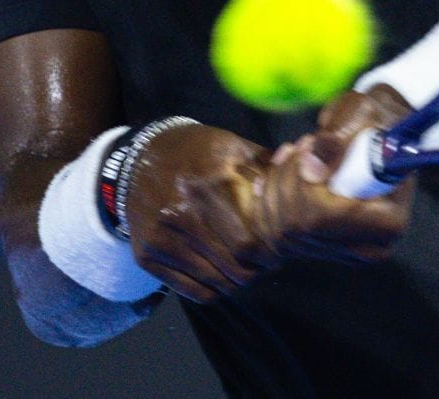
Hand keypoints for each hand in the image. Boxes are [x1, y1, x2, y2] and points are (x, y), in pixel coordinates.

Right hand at [122, 124, 280, 302]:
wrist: (136, 160)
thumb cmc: (194, 152)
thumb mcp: (231, 146)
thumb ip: (267, 169)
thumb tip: (303, 186)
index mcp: (212, 181)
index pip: (252, 241)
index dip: (273, 251)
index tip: (281, 249)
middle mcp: (184, 212)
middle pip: (237, 267)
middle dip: (259, 268)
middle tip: (267, 261)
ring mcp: (162, 237)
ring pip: (218, 283)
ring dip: (239, 281)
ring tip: (247, 267)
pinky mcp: (147, 256)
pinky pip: (195, 291)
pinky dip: (215, 289)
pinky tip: (223, 274)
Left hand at [254, 84, 415, 263]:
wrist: (372, 131)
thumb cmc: (373, 119)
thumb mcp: (361, 115)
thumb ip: (338, 140)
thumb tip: (312, 168)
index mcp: (390, 220)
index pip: (329, 218)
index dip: (305, 185)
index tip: (307, 147)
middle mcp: (368, 246)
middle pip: (301, 228)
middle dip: (287, 181)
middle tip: (302, 144)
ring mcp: (340, 250)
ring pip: (281, 230)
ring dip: (277, 184)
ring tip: (296, 151)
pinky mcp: (317, 246)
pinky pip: (274, 231)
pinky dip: (268, 197)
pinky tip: (279, 169)